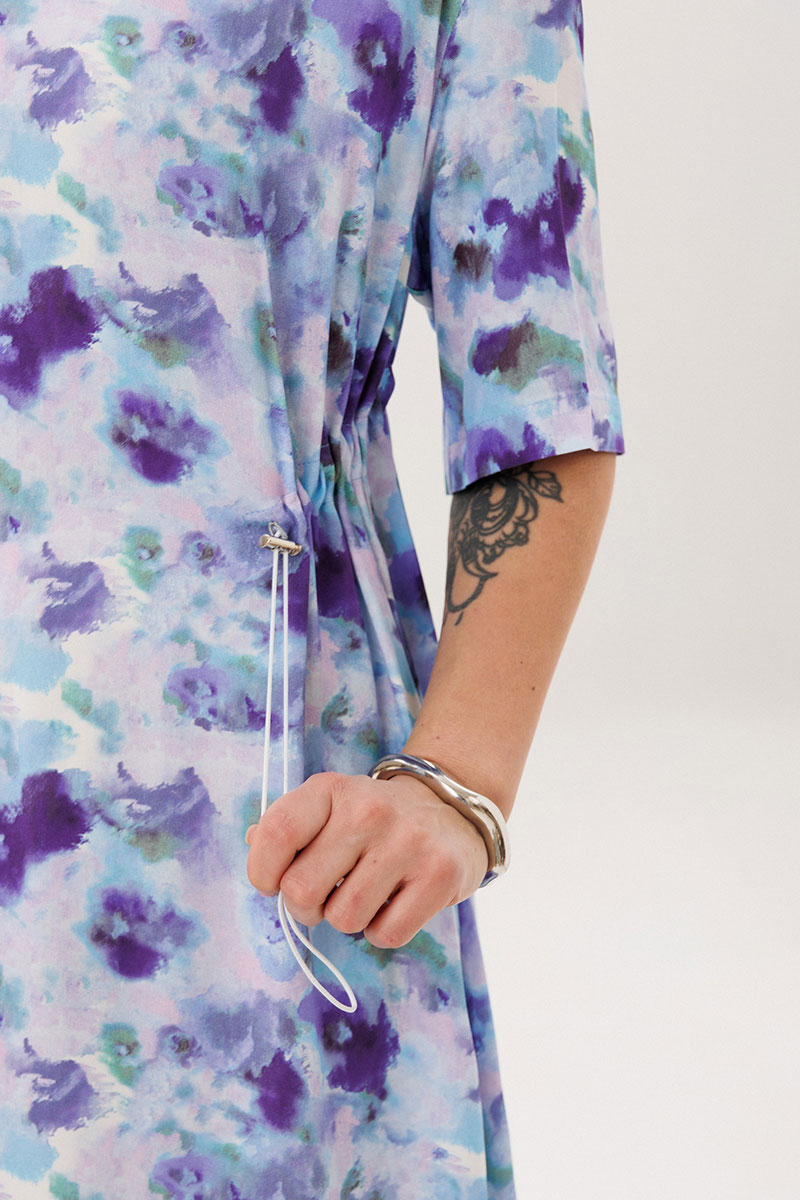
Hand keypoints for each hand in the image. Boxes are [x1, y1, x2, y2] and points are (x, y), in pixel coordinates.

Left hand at [244, 770, 488, 948]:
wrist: (452, 810)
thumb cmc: (374, 819)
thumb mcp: (329, 806)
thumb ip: (288, 826)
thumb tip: (252, 843)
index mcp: (331, 789)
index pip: (277, 833)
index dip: (262, 871)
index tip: (272, 883)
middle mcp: (369, 810)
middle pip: (302, 890)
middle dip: (307, 906)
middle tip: (327, 894)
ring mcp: (408, 842)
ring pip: (344, 919)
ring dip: (347, 919)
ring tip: (366, 893)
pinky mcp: (440, 875)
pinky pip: (386, 934)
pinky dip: (383, 931)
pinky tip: (393, 904)